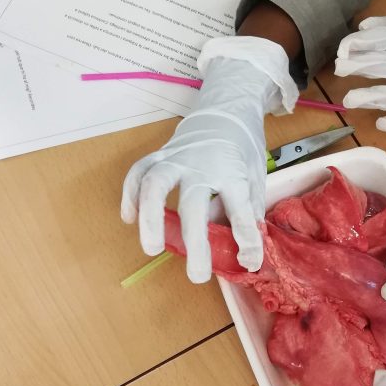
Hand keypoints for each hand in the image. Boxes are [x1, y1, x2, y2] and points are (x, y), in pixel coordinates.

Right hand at [121, 37, 296, 282]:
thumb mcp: (255, 178)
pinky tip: (130, 218)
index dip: (246, 239)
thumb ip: (247, 211)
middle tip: (196, 275)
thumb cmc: (241, 150)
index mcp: (233, 171)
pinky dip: (130, 195)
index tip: (249, 261)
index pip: (241, 210)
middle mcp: (203, 165)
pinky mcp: (160, 154)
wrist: (226, 110)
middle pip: (194, 204)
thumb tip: (241, 250)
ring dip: (150, 217)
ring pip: (155, 183)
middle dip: (194, 243)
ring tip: (150, 247)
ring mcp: (177, 157)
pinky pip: (138, 172)